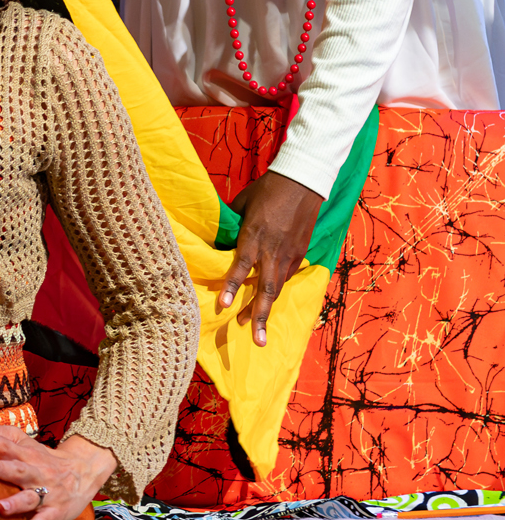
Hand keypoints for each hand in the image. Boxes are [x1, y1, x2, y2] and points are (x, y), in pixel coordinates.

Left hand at [0, 426, 117, 519]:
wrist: (85, 472)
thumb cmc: (45, 459)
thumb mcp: (28, 444)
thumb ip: (4, 435)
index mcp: (27, 455)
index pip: (7, 445)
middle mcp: (36, 472)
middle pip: (19, 469)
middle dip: (3, 468)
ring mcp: (47, 493)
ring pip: (30, 497)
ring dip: (16, 502)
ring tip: (1, 506)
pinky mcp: (54, 512)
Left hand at [219, 168, 322, 345]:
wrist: (303, 181)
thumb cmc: (267, 190)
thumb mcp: (242, 204)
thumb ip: (230, 226)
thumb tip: (217, 241)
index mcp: (254, 235)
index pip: (242, 266)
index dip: (233, 287)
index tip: (224, 306)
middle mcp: (272, 249)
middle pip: (265, 287)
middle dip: (259, 314)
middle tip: (254, 338)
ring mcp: (289, 253)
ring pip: (277, 288)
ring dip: (266, 310)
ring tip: (257, 331)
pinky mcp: (300, 252)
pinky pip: (286, 277)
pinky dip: (276, 292)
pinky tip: (268, 302)